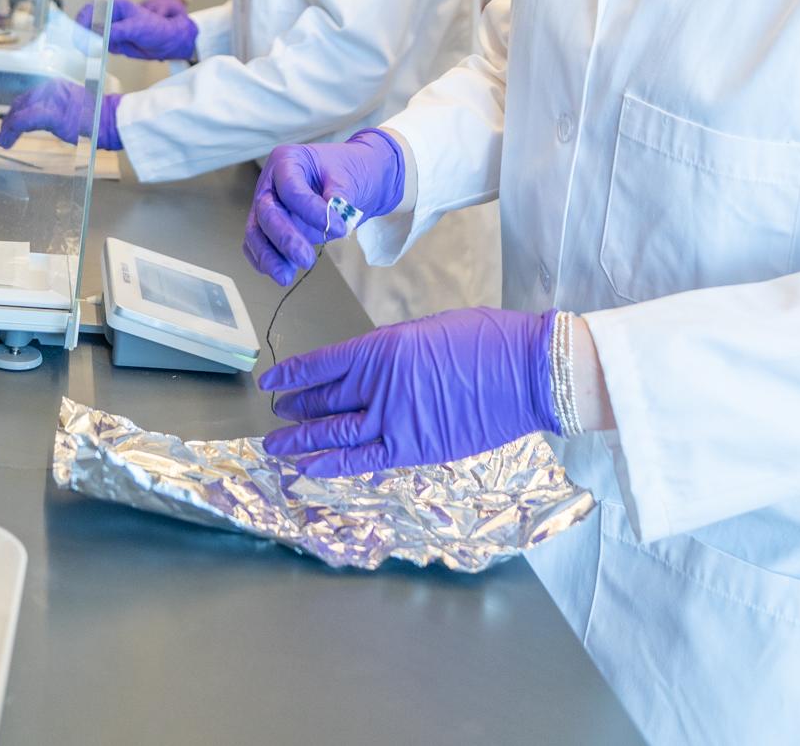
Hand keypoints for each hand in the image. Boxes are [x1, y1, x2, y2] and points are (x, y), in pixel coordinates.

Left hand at [0, 79, 122, 150]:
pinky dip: (11, 132)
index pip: (29, 96)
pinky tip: (6, 141)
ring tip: (3, 140)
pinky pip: (22, 122)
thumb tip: (41, 119)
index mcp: (56, 85)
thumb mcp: (73, 107)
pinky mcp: (47, 113)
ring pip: (19, 112)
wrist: (109, 121)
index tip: (11, 123)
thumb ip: (56, 109)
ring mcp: (48, 100)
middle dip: (10, 119)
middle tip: (4, 134)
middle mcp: (49, 88)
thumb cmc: (97, 118)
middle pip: (21, 103)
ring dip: (8, 128)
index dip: (17, 110)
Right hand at [76, 0, 197, 60]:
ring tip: (102, 50)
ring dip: (92, 45)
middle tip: (86, 46)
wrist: (167, 43)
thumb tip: (97, 35)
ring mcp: (110, 31)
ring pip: (92, 38)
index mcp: (114, 7)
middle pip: (87, 24)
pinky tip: (109, 51)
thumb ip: (115, 31)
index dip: (83, 20)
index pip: (91, 10)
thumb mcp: (134, 28)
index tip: (81, 33)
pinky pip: (100, 47)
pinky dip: (100, 51)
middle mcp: (109, 18)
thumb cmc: (155, 28)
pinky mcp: (112, 42)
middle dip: (84, 35)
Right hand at [243, 129, 403, 286]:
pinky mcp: (271, 224)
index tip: (339, 228)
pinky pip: (258, 242)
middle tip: (306, 259)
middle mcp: (271, 182)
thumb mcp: (348, 177)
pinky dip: (264, 259)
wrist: (353, 178)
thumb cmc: (348, 170)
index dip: (312, 211)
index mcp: (287, 160)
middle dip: (285, 239)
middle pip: (267, 212)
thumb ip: (339, 197)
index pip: (291, 189)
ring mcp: (269, 204)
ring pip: (256, 231)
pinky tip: (279, 271)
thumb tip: (333, 218)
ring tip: (285, 276)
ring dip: (269, 256)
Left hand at [260, 306, 559, 475]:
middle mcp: (379, 384)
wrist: (526, 371)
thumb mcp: (428, 330)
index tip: (273, 381)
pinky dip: (330, 465)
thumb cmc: (486, 340)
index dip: (293, 373)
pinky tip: (306, 468)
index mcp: (382, 347)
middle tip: (280, 412)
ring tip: (277, 443)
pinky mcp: (413, 448)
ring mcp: (394, 419)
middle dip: (297, 406)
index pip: (323, 363)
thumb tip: (374, 370)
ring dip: (301, 438)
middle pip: (324, 399)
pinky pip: (360, 460)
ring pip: (333, 432)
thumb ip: (393, 352)